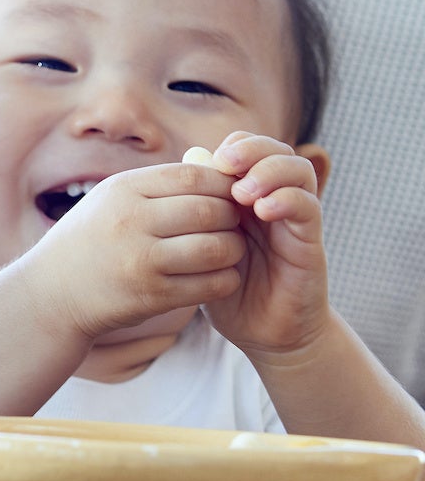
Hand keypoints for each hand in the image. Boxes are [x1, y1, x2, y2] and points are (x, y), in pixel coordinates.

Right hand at [20, 162, 245, 339]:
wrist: (50, 293)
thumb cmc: (91, 240)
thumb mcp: (111, 200)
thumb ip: (160, 185)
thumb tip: (221, 171)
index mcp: (123, 190)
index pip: (194, 175)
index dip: (223, 184)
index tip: (227, 196)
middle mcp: (131, 221)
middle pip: (211, 210)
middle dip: (232, 218)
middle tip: (231, 226)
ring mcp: (141, 260)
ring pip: (218, 248)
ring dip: (233, 250)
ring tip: (225, 251)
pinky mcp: (152, 296)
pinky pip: (212, 284)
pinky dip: (225, 280)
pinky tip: (216, 277)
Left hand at [200, 131, 329, 356]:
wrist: (263, 334)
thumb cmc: (226, 291)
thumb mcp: (198, 252)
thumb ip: (189, 218)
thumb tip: (171, 176)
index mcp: (246, 199)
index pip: (248, 151)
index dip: (233, 147)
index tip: (204, 162)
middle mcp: (274, 202)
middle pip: (276, 151)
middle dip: (253, 149)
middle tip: (227, 163)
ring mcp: (294, 220)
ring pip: (299, 172)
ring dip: (271, 171)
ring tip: (243, 191)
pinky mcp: (310, 242)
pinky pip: (308, 208)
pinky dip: (288, 199)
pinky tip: (264, 209)